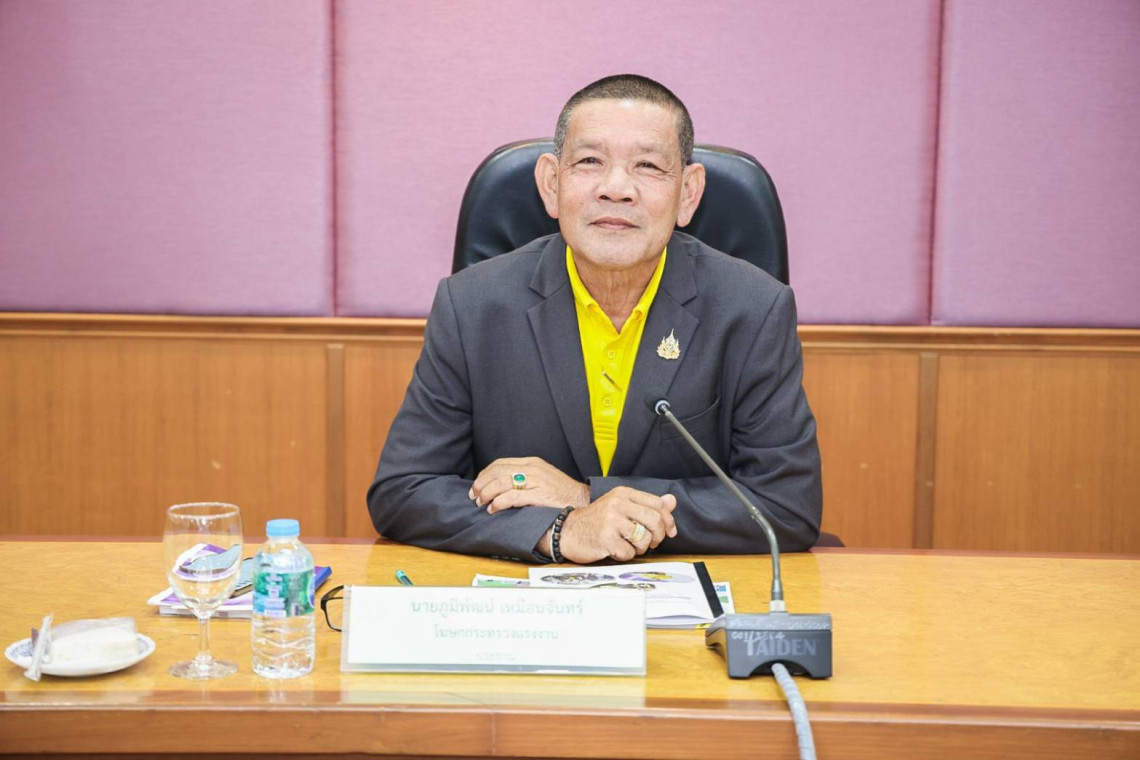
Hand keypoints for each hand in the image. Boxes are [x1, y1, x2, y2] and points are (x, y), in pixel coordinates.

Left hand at [469, 457, 589, 512]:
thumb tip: (501, 486)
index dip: (485, 474)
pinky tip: (494, 509)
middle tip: (474, 496)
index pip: (500, 463)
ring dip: (487, 494)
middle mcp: (533, 469)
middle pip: (498, 472)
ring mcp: (536, 481)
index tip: (477, 485)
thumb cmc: (561, 493)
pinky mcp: (539, 494)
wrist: (582, 501)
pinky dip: (499, 502)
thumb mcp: (542, 478)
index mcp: (532, 462)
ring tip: (482, 504)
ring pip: (502, 482)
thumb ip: (524, 478)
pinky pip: (512, 496)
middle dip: (482, 484)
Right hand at [557, 487, 677, 563]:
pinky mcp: (606, 538)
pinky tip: (615, 550)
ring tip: (628, 546)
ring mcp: (611, 520)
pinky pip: (629, 553)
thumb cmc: (597, 521)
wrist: (568, 532)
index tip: (670, 532)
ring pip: (644, 539)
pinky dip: (624, 556)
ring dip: (640, 548)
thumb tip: (672, 501)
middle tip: (651, 544)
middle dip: (658, 537)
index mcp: (624, 493)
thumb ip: (646, 505)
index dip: (668, 520)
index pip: (657, 504)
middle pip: (655, 521)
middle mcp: (618, 503)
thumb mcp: (621, 507)